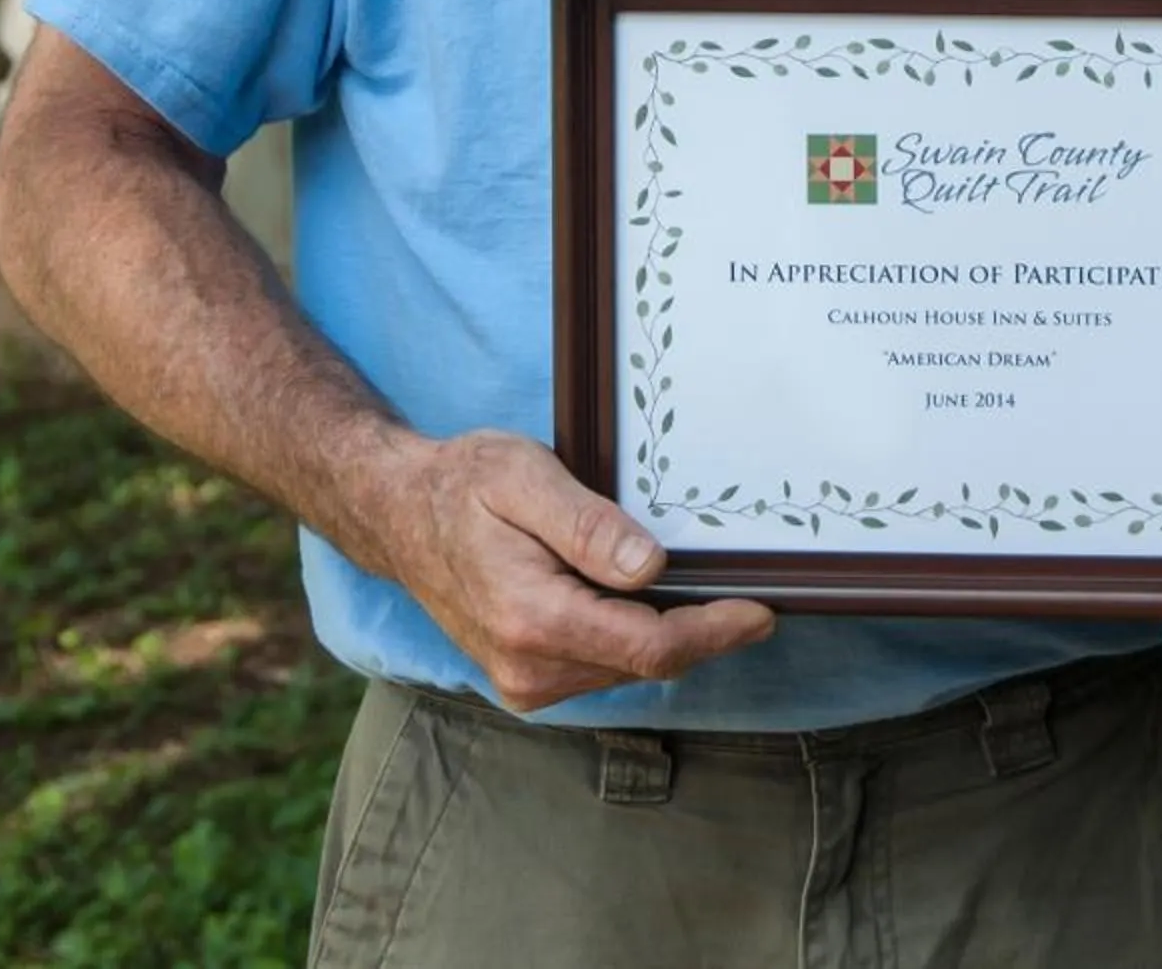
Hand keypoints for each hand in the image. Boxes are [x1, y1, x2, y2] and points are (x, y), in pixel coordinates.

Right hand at [357, 428, 775, 711]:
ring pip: (628, 668)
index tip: (763, 610)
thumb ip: (588, 526)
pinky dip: (632, 636)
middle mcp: (530, 669)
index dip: (716, 632)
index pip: (652, 648)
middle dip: (701, 629)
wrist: (398, 515)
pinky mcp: (528, 682)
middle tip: (745, 586)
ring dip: (665, 632)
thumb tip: (653, 566)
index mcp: (533, 619)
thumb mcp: (524, 477)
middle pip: (648, 663)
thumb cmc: (462, 484)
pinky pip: (602, 665)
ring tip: (689, 581)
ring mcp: (527, 683)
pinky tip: (638, 595)